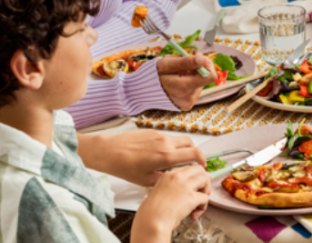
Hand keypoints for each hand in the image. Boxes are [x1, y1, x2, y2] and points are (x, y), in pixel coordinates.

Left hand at [77, 130, 205, 186]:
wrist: (109, 151)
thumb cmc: (125, 168)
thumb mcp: (147, 180)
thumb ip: (166, 177)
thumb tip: (176, 176)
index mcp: (167, 156)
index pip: (195, 154)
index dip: (202, 160)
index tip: (202, 166)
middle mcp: (166, 143)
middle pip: (191, 143)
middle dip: (195, 153)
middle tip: (192, 162)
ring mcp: (160, 135)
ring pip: (180, 139)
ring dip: (183, 148)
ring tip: (176, 159)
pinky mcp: (153, 131)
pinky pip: (168, 137)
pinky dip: (171, 144)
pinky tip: (161, 153)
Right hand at [131, 165, 210, 241]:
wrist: (151, 221)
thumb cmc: (153, 212)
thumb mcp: (161, 192)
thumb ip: (174, 187)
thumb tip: (191, 188)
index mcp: (168, 175)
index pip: (188, 168)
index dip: (194, 177)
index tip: (194, 186)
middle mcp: (177, 177)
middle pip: (199, 169)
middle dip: (204, 180)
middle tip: (201, 193)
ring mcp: (185, 186)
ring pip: (206, 179)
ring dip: (205, 191)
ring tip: (198, 204)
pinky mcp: (191, 197)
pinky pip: (205, 198)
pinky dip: (202, 208)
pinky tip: (193, 215)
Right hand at [157, 54, 216, 110]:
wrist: (141, 92)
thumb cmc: (152, 76)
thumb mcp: (166, 64)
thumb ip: (186, 62)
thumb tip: (204, 58)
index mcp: (185, 87)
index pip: (211, 76)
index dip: (207, 64)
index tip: (197, 57)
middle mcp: (189, 98)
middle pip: (204, 78)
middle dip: (196, 68)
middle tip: (182, 63)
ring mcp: (188, 102)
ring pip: (199, 82)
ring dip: (191, 75)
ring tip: (176, 74)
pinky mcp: (187, 104)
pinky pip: (194, 89)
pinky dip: (188, 82)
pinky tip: (177, 81)